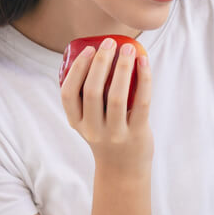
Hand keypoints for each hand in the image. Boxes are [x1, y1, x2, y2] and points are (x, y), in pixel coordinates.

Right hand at [60, 38, 153, 172]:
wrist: (124, 172)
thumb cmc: (107, 136)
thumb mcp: (89, 122)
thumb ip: (88, 98)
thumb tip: (100, 55)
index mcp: (77, 123)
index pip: (69, 94)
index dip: (77, 69)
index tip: (89, 50)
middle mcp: (93, 129)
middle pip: (92, 91)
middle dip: (101, 62)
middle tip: (110, 42)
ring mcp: (115, 133)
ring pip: (116, 96)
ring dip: (122, 68)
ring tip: (128, 48)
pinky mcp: (137, 133)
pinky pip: (141, 102)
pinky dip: (144, 79)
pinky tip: (144, 62)